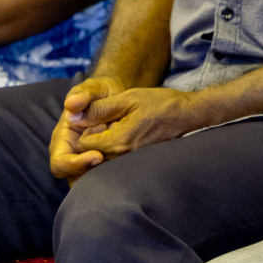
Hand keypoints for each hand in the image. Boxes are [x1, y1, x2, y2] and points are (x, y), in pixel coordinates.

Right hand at [48, 76, 124, 180]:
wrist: (117, 95)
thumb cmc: (101, 92)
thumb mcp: (93, 88)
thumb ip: (83, 94)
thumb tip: (71, 105)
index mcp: (63, 137)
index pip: (60, 161)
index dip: (74, 163)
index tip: (97, 156)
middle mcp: (71, 151)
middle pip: (72, 177)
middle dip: (89, 174)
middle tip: (111, 164)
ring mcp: (85, 158)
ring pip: (86, 181)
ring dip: (101, 177)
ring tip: (120, 166)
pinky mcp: (101, 160)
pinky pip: (102, 175)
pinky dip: (111, 174)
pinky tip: (126, 166)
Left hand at [68, 86, 207, 159]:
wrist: (189, 115)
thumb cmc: (160, 103)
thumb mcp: (128, 98)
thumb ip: (99, 109)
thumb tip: (73, 116)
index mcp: (118, 141)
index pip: (82, 145)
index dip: (85, 130)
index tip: (97, 119)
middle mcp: (122, 157)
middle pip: (89, 157)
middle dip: (91, 142)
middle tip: (106, 125)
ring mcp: (131, 163)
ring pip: (101, 162)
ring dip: (101, 148)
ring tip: (116, 131)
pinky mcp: (137, 163)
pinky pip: (114, 164)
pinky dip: (113, 153)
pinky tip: (125, 138)